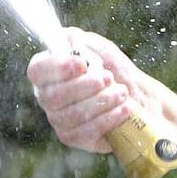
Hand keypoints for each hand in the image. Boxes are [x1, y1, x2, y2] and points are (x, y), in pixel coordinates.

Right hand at [27, 27, 164, 152]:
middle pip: (52, 97)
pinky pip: (86, 132)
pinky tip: (124, 108)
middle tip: (108, 78)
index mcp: (49, 71)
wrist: (139, 97)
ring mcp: (60, 120)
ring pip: (71, 115)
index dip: (57, 68)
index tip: (82, 64)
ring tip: (122, 92)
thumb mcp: (103, 49)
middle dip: (84, 87)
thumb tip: (70, 39)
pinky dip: (108, 118)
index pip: (37, 70)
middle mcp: (49, 97)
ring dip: (100, 102)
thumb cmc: (115, 70)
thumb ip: (85, 42)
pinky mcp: (76, 137)